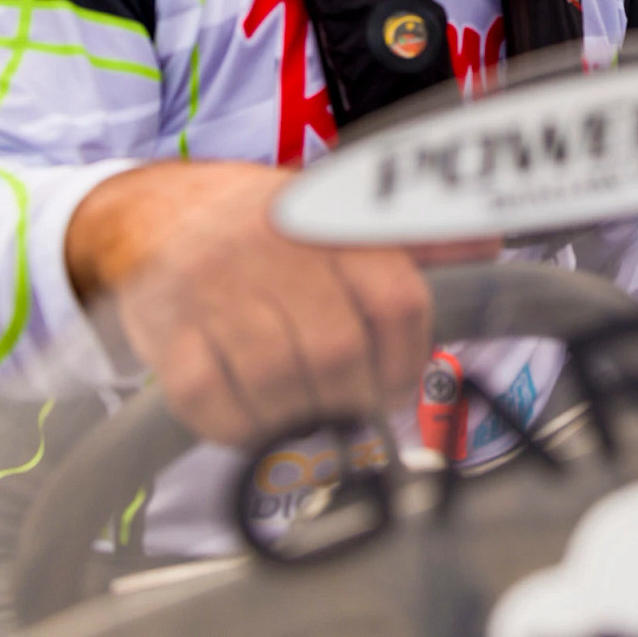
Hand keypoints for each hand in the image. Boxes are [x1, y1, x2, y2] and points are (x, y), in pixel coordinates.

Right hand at [67, 161, 499, 445]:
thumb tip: (491, 241)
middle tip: (348, 411)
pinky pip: (209, 398)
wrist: (146, 212)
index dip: (408, 358)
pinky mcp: (167, 328)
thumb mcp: (333, 210)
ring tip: (303, 418)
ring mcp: (217, 288)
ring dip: (298, 419)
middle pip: (339, 351)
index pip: (398, 299)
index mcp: (328, 220)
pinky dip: (238, 427)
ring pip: (279, 379)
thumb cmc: (258, 223)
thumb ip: (411, 236)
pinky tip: (252, 422)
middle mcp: (276, 248)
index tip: (398, 385)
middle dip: (353, 398)